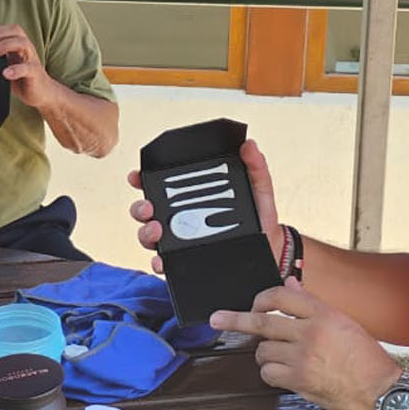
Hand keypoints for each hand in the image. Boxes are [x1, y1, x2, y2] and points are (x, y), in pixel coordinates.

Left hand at [0, 24, 57, 110]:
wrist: (41, 94)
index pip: (0, 30)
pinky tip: (6, 73)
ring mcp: (31, 59)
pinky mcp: (35, 73)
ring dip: (5, 45)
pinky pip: (28, 68)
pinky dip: (16, 69)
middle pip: (13, 30)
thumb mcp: (4, 66)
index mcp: (15, 43)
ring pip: (22, 43)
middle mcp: (25, 47)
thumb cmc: (21, 78)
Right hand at [127, 138, 281, 273]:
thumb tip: (249, 145)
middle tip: (149, 207)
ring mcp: (180, 242)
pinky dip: (158, 263)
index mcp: (192, 198)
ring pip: (149, 237)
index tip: (137, 176)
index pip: (161, 186)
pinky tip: (162, 260)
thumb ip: (255, 168)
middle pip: (147, 211)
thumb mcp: (260, 192)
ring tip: (157, 230)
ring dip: (145, 233)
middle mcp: (180, 219)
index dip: (143, 179)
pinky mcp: (184, 263)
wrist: (271, 254)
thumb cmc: (261, 221)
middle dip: (140, 208)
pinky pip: (164, 264)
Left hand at [210, 286, 401, 409]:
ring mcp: (303, 357)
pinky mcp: (299, 380)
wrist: (381, 389)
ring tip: (283, 357)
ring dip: (266, 354)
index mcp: (323, 313)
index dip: (261, 299)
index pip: (281, 295)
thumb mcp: (343, 321)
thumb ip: (312, 304)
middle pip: (261, 322)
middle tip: (217, 319)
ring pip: (263, 351)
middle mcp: (310, 332)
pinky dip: (271, 374)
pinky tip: (285, 373)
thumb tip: (290, 284)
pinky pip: (269, 373)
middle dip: (235, 319)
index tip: (252, 305)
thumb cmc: (366, 357)